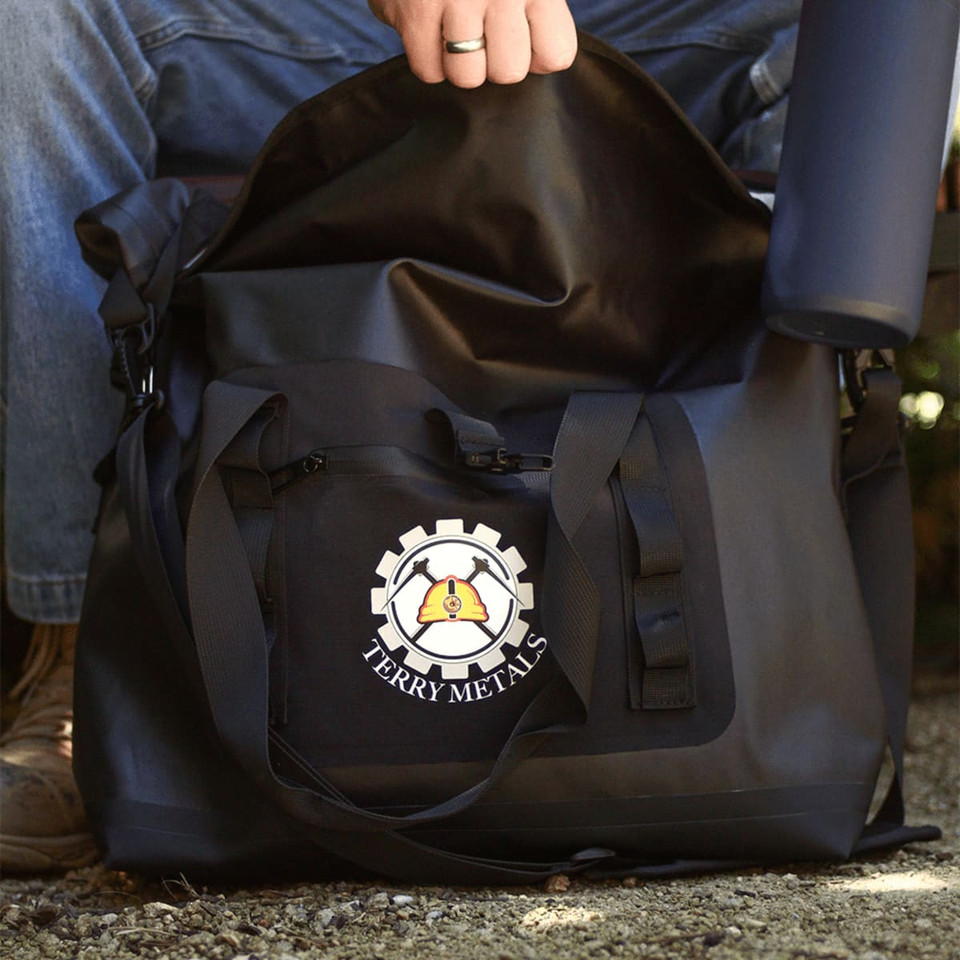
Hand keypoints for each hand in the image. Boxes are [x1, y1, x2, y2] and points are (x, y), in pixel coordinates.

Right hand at [369, 0, 577, 88]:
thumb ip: (540, 11)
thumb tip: (537, 59)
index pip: (557, 54)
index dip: (537, 55)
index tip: (523, 36)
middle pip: (509, 72)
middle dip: (494, 63)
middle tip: (482, 34)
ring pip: (467, 76)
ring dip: (458, 64)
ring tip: (454, 33)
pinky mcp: (417, 10)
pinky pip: (429, 70)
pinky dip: (429, 60)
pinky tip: (431, 32)